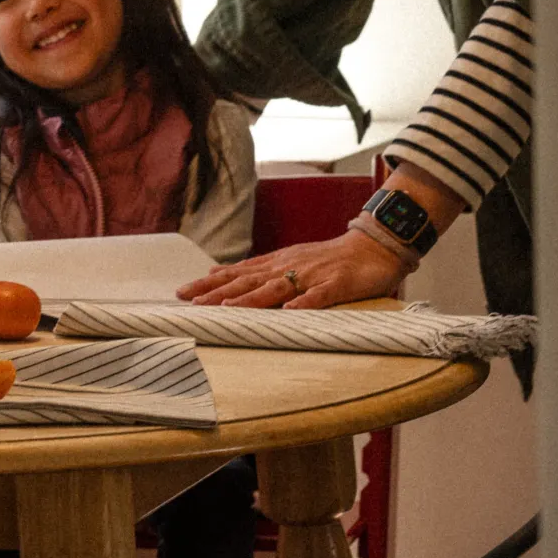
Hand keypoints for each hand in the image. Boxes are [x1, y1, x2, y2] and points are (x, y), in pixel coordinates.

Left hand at [178, 227, 408, 310]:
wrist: (374, 247)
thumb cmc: (330, 259)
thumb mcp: (290, 261)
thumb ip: (259, 270)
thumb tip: (222, 274)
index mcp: (277, 264)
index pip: (237, 274)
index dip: (210, 284)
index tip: (183, 293)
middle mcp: (289, 267)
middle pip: (249, 281)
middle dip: (219, 292)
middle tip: (191, 302)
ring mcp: (313, 276)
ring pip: (278, 288)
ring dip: (252, 298)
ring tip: (229, 308)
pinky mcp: (337, 285)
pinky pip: (320, 296)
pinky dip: (305, 303)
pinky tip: (292, 311)